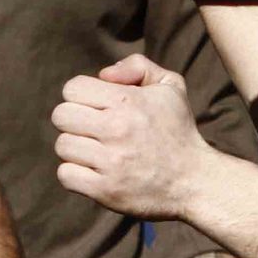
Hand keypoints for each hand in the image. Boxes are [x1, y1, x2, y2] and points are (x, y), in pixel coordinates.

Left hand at [52, 54, 210, 218]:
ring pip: (62, 145)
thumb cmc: (178, 131)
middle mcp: (117, 129)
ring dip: (77, 148)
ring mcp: (110, 162)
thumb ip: (138, 66)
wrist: (195, 181)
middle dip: (74, 120)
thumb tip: (103, 74)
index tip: (97, 107)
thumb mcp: (170, 86)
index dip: (81, 95)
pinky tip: (95, 171)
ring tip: (97, 151)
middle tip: (94, 129)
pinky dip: (75, 174)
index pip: (72, 89)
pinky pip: (65, 175)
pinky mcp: (105, 190)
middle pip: (61, 116)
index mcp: (128, 101)